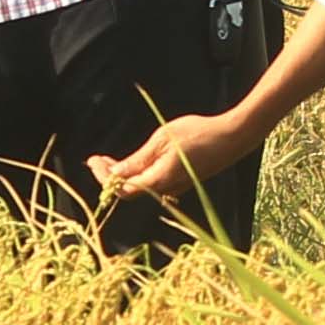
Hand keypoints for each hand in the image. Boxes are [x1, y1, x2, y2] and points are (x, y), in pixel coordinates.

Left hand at [86, 105, 261, 207]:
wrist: (232, 137)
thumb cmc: (197, 133)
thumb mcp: (162, 140)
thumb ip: (137, 160)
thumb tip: (114, 175)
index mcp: (159, 180)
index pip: (123, 189)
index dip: (104, 178)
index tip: (92, 160)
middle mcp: (166, 189)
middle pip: (130, 191)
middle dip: (110, 176)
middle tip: (96, 159)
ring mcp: (176, 187)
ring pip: (142, 187)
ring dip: (123, 175)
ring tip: (109, 159)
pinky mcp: (182, 181)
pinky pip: (154, 183)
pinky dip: (139, 174)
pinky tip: (134, 162)